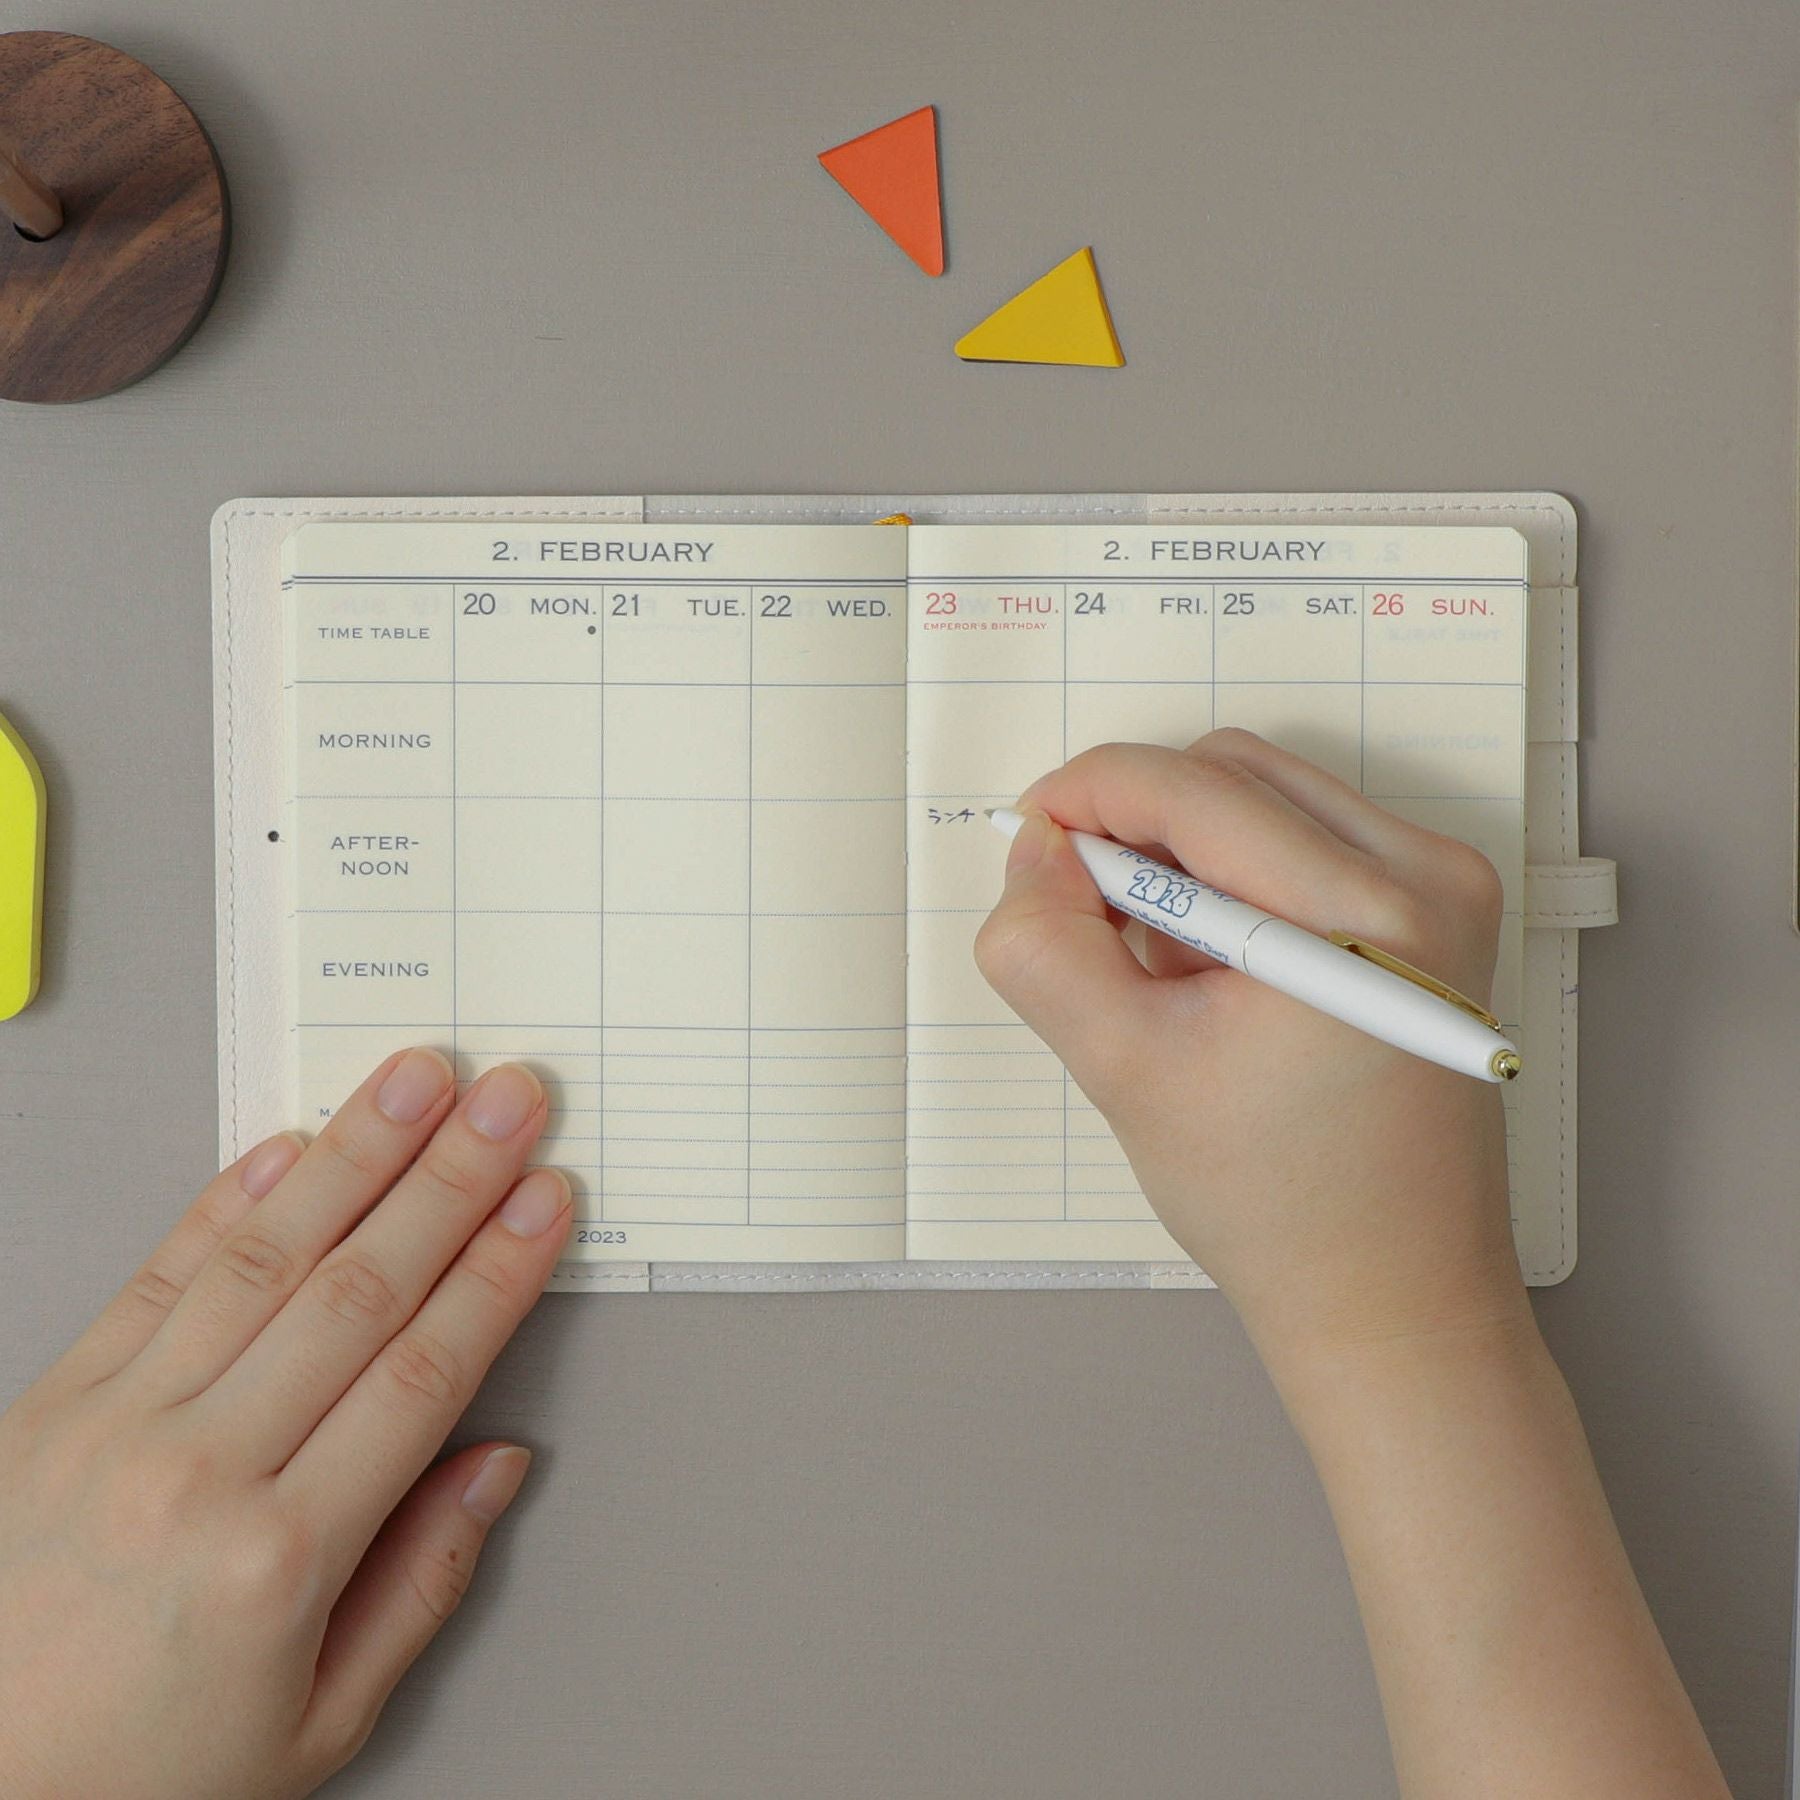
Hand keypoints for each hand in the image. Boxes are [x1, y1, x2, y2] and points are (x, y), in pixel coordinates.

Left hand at [0, 1050, 569, 1799]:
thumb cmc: (130, 1773)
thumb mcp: (315, 1724)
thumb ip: (420, 1582)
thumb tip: (494, 1467)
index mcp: (280, 1557)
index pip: (423, 1371)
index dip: (498, 1271)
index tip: (545, 1203)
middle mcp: (198, 1469)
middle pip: (360, 1290)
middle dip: (451, 1180)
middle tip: (509, 1102)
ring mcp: (116, 1422)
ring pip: (266, 1256)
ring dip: (354, 1155)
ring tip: (415, 1083)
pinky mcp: (52, 1400)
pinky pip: (157, 1274)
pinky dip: (229, 1200)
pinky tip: (290, 1147)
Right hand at [974, 729, 1526, 1363]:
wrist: (1393, 1293)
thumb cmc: (1279, 1206)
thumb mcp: (1123, 1072)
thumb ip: (1046, 948)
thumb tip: (1037, 850)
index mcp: (1364, 918)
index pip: (1193, 790)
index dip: (1087, 795)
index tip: (1029, 843)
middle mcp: (1430, 878)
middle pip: (1231, 773)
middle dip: (1136, 826)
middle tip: (1087, 923)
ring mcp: (1447, 889)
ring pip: (1265, 795)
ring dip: (1185, 851)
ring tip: (1166, 968)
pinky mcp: (1441, 910)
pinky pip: (1307, 835)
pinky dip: (1237, 874)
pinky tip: (1218, 970)